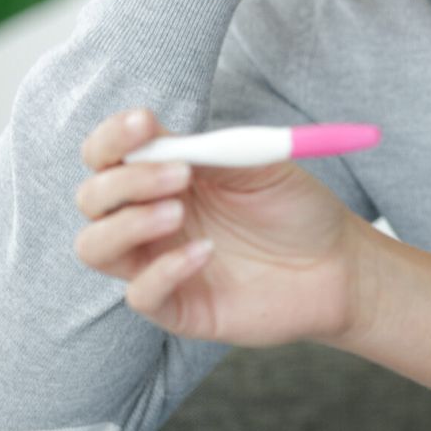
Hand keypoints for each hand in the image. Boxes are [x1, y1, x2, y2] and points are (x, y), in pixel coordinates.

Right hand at [72, 108, 368, 345]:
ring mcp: (157, 263)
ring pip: (93, 246)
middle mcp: (149, 218)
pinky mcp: (174, 307)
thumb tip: (159, 137)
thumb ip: (211, 151)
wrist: (338, 263)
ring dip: (128, 224)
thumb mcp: (260, 165)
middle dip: (125, 181)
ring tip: (178, 212)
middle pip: (92, 198)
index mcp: (163, 176)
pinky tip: (206, 252)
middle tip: (180, 175)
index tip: (143, 123)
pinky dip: (164, 270)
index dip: (113, 138)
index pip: (108, 155)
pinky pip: (140, 293)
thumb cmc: (296, 209)